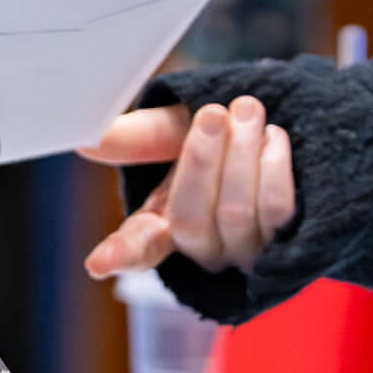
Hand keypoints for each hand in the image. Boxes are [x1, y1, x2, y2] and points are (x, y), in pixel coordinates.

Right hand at [80, 96, 293, 277]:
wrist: (284, 129)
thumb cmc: (219, 136)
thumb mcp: (175, 131)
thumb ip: (138, 138)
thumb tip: (85, 141)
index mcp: (163, 224)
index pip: (138, 246)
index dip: (119, 253)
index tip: (98, 263)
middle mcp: (203, 247)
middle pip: (190, 223)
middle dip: (201, 162)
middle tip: (213, 112)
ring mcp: (245, 251)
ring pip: (235, 215)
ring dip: (241, 155)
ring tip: (247, 109)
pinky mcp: (287, 243)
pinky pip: (276, 211)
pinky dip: (274, 167)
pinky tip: (275, 135)